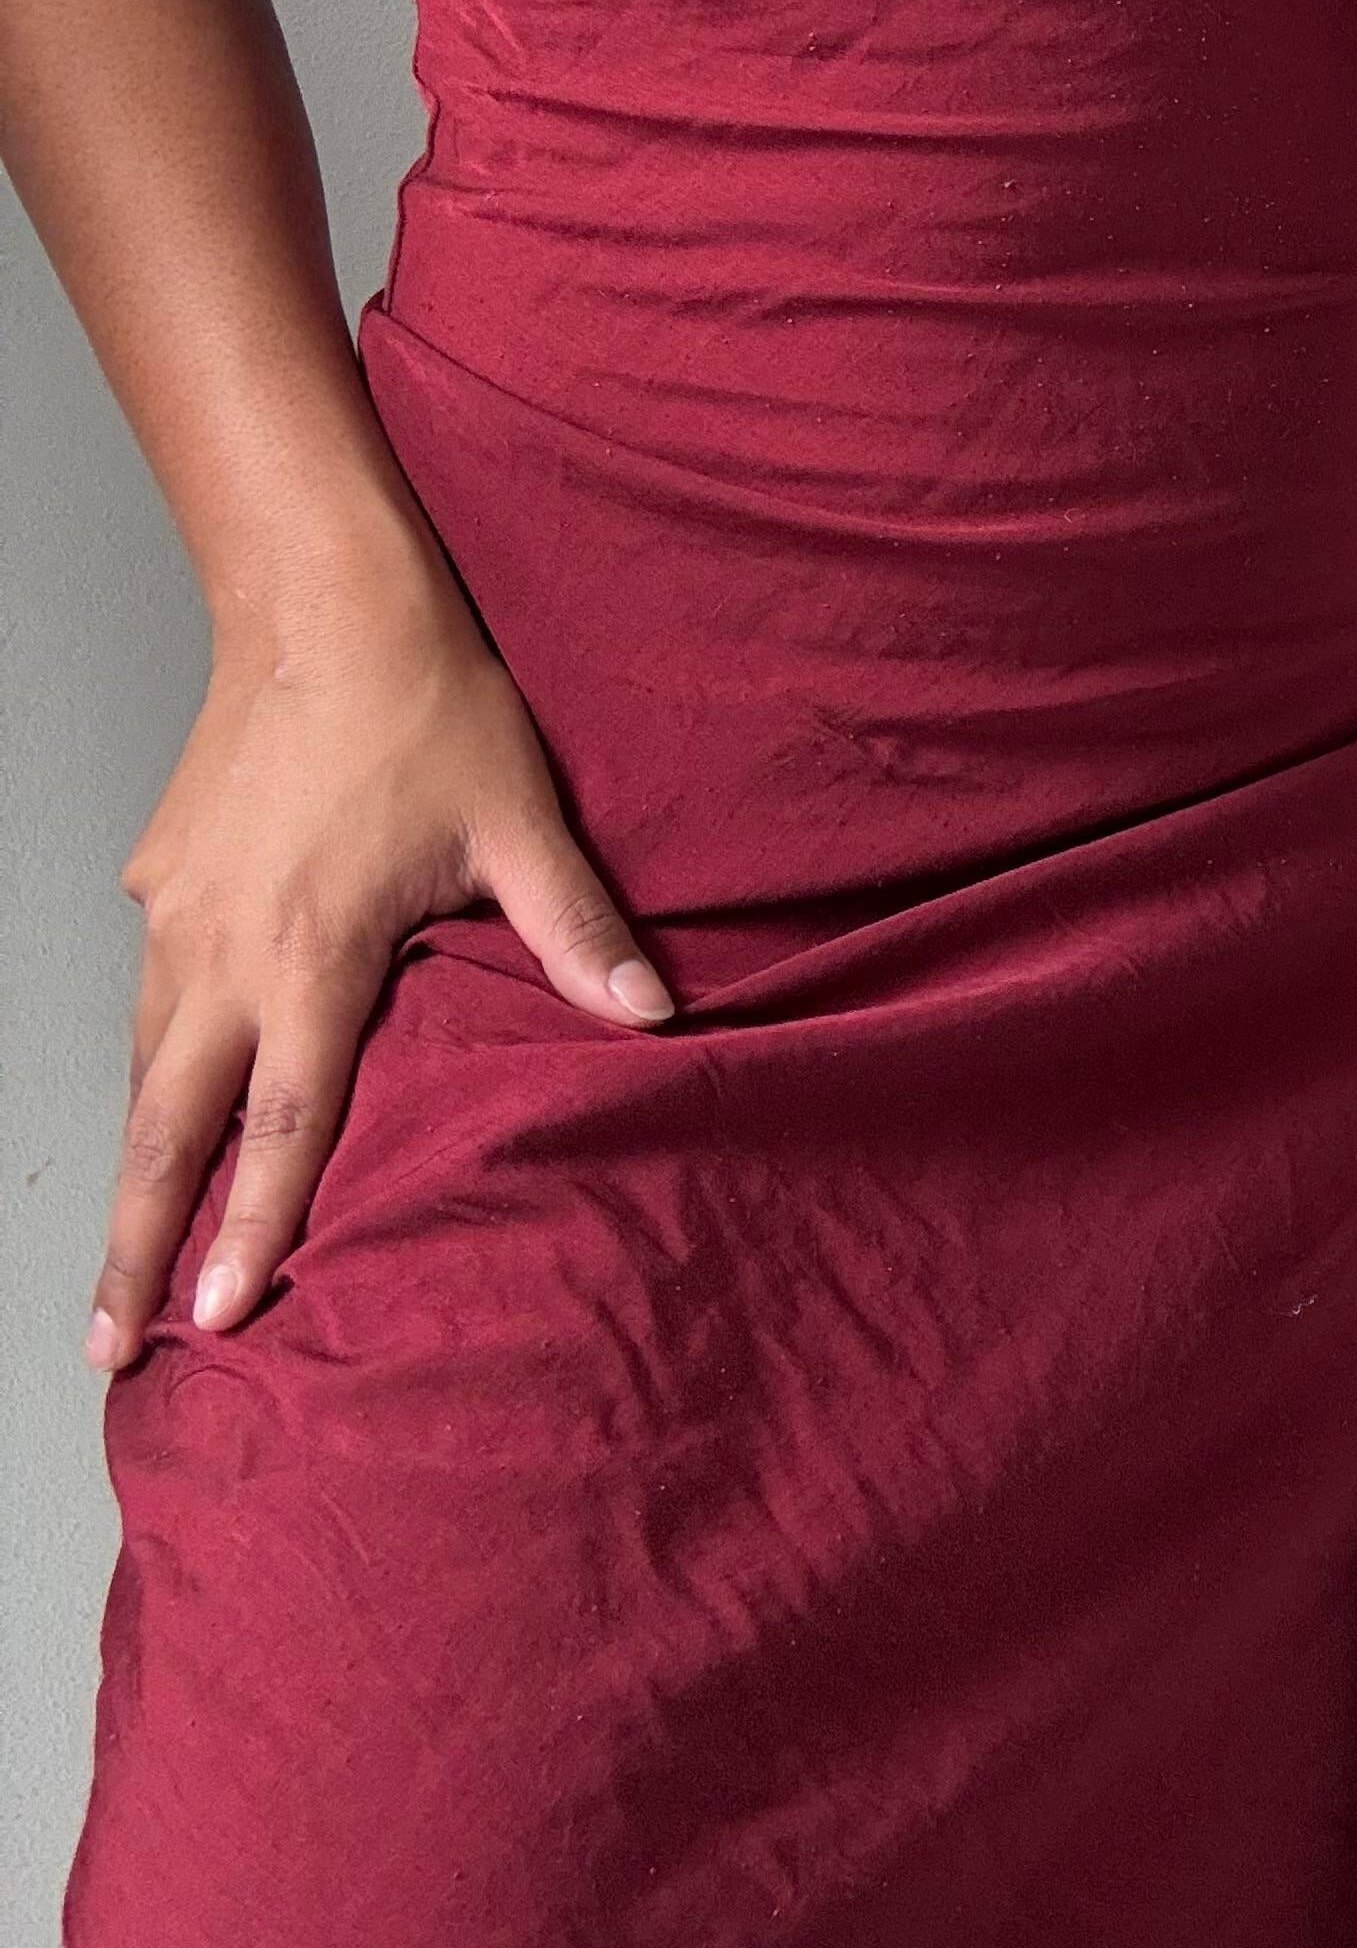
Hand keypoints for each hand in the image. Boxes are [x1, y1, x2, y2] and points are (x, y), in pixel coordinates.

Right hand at [87, 578, 672, 1375]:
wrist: (324, 601)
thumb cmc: (428, 708)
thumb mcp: (519, 823)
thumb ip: (576, 932)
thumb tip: (655, 1015)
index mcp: (313, 955)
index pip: (283, 1126)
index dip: (252, 1229)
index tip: (223, 1316)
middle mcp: (223, 951)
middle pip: (167, 1131)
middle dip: (133, 1247)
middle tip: (111, 1346)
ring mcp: (176, 916)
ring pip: (143, 1071)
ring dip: (132, 1169)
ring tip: (117, 1268)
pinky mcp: (159, 879)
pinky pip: (146, 995)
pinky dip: (146, 1069)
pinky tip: (155, 1110)